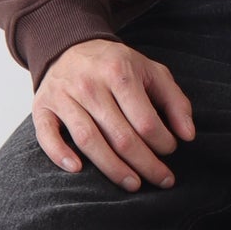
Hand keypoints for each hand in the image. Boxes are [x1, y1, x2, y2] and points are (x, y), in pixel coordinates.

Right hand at [34, 38, 194, 191]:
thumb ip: (175, 101)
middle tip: (162, 180)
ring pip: (88, 140)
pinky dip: (60, 154)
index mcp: (120, 72)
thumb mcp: (151, 72)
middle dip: (145, 164)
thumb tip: (188, 135)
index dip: (162, 142)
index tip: (170, 151)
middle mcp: (90, 84)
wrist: (70, 45)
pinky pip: (47, 134)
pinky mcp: (42, 106)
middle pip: (120, 136)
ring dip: (112, 169)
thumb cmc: (117, 65)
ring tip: (133, 184)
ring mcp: (64, 95)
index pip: (145, 120)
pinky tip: (78, 170)